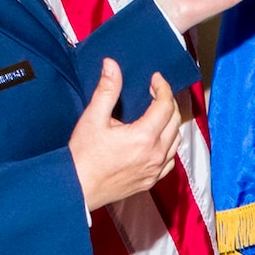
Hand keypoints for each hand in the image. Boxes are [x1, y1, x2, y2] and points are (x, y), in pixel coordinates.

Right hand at [68, 59, 181, 210]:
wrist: (78, 188)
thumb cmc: (83, 155)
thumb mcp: (93, 118)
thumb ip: (107, 90)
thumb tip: (112, 65)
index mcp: (144, 137)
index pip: (165, 105)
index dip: (162, 87)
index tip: (155, 79)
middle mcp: (155, 154)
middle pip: (174, 120)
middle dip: (167, 102)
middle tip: (155, 92)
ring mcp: (155, 170)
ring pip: (175, 140)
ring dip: (170, 123)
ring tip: (156, 113)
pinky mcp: (151, 181)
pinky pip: (169, 160)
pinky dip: (168, 145)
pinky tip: (156, 140)